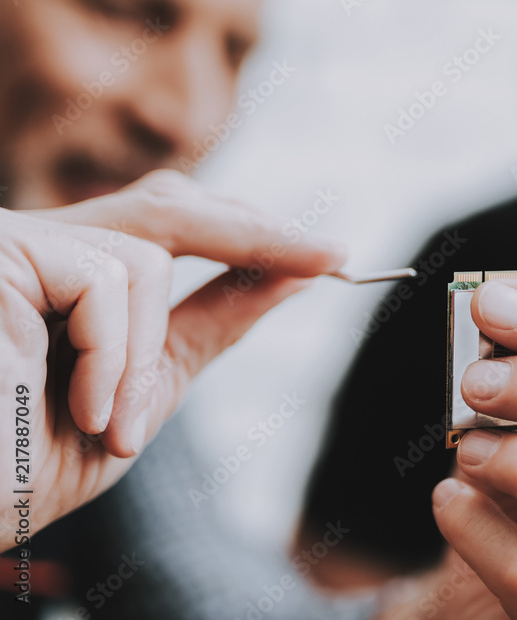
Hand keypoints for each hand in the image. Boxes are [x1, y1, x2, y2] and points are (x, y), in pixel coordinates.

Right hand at [0, 170, 345, 548]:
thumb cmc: (23, 466)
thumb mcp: (143, 392)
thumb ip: (207, 326)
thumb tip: (294, 274)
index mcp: (70, 278)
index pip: (172, 226)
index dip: (249, 233)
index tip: (327, 255)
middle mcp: (42, 246)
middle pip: (170, 207)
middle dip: (253, 235)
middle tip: (327, 257)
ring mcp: (16, 242)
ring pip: (147, 259)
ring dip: (147, 357)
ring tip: (117, 427)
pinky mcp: (2, 250)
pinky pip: (108, 279)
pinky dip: (114, 355)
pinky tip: (89, 410)